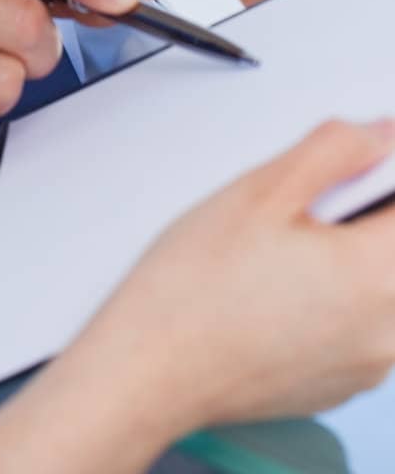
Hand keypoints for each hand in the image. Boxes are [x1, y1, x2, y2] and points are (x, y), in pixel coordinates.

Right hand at [0, 122, 394, 473]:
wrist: (151, 369)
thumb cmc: (191, 291)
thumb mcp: (259, 191)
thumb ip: (334, 151)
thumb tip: (379, 136)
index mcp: (373, 277)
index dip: (381, 173)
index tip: (359, 161)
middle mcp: (386, 332)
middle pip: (393, 246)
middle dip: (364, 212)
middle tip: (314, 199)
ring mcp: (368, 366)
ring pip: (381, 286)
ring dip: (351, 255)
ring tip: (286, 244)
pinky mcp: (343, 385)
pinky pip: (363, 325)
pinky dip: (338, 297)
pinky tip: (280, 285)